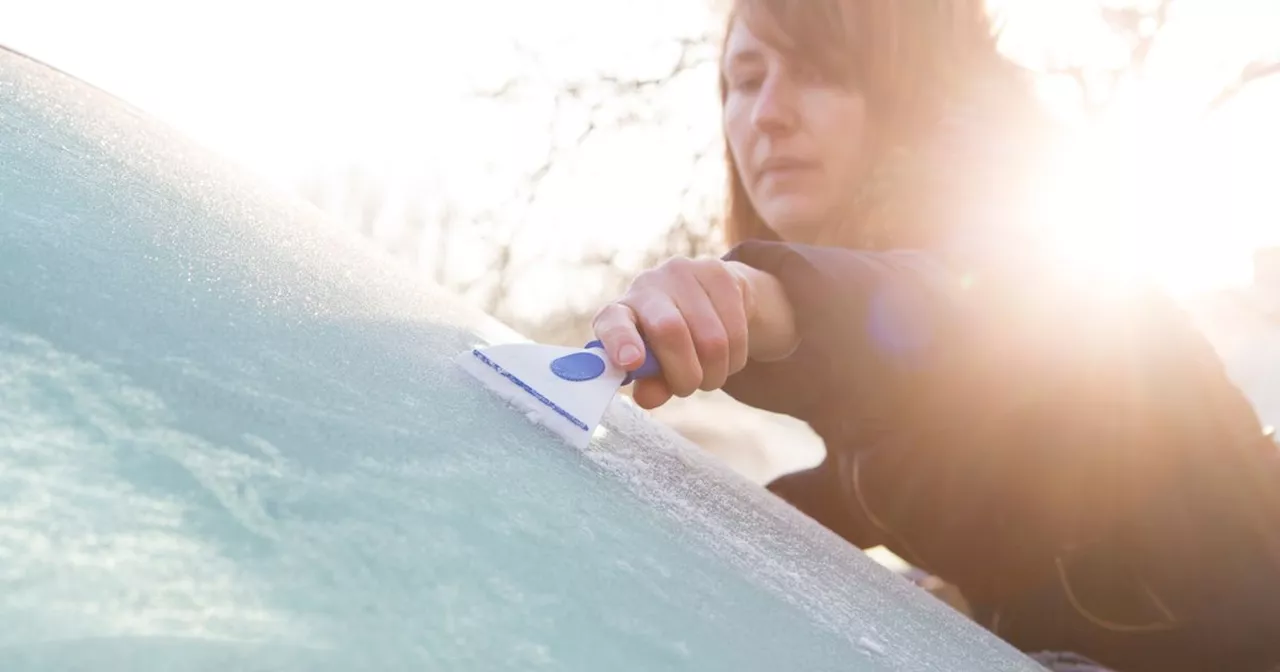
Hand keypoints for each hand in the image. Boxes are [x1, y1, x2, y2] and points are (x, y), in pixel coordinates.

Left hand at [592, 257, 754, 409]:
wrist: (712, 301)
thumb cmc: (672, 343)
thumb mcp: (656, 366)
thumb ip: (650, 383)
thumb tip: (648, 398)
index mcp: (621, 311)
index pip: (613, 322)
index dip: (621, 341)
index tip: (632, 362)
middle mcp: (647, 285)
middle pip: (670, 330)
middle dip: (685, 373)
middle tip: (689, 388)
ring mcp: (683, 274)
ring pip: (711, 339)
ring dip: (715, 371)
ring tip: (710, 374)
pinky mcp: (719, 273)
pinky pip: (736, 331)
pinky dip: (735, 358)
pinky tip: (727, 355)